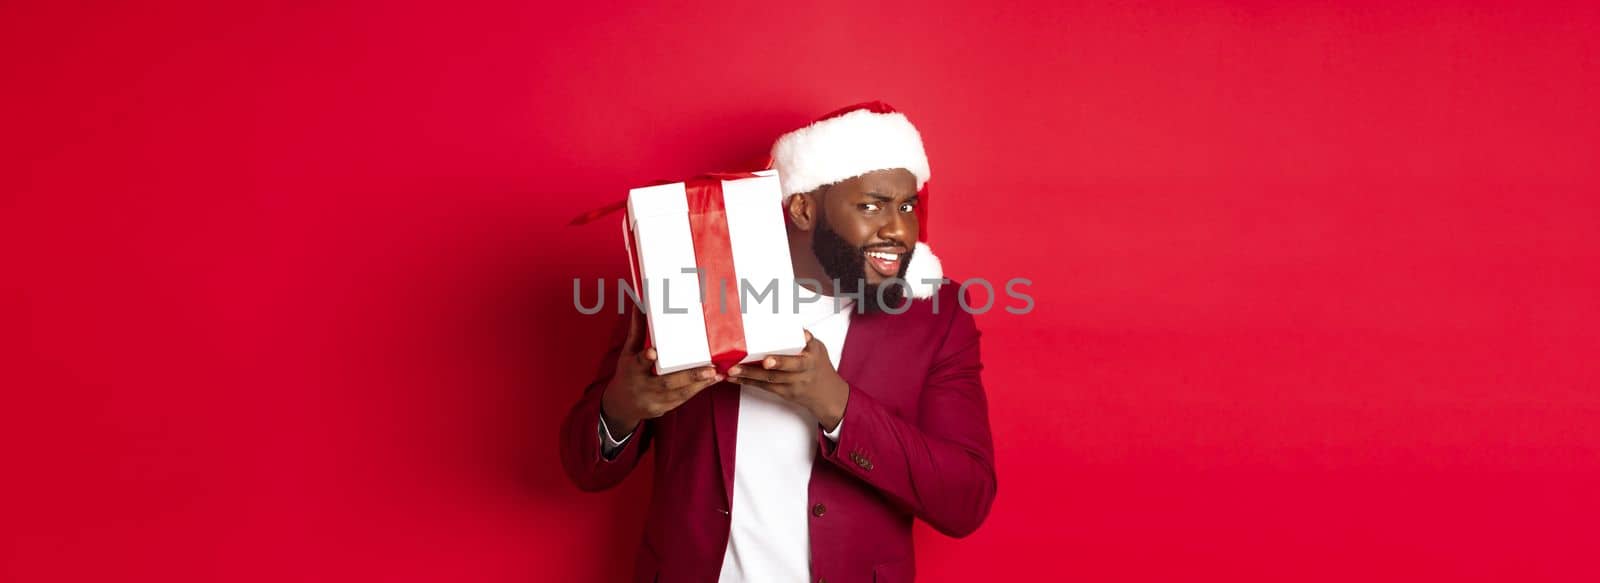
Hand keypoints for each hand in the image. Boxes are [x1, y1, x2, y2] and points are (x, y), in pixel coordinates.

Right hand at [600, 308, 723, 432]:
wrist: (621, 405)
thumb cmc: (627, 374)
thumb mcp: (627, 353)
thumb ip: (637, 331)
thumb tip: (639, 306)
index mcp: (632, 370)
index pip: (638, 363)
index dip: (645, 358)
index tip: (652, 352)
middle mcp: (642, 387)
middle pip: (666, 383)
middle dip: (689, 376)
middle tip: (709, 369)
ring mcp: (653, 400)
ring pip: (679, 394)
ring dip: (700, 384)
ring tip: (717, 374)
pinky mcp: (663, 408)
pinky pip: (682, 399)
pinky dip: (698, 390)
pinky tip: (711, 382)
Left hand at [726, 330, 849, 429]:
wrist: (828, 395)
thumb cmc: (820, 367)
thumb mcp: (818, 349)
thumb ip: (805, 337)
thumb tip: (791, 323)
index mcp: (810, 360)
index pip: (797, 360)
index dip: (782, 361)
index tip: (767, 359)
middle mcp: (800, 375)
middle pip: (777, 374)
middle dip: (757, 370)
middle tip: (739, 365)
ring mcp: (791, 385)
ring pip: (767, 381)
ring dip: (747, 376)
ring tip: (731, 370)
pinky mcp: (783, 393)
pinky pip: (764, 387)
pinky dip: (748, 382)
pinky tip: (734, 378)